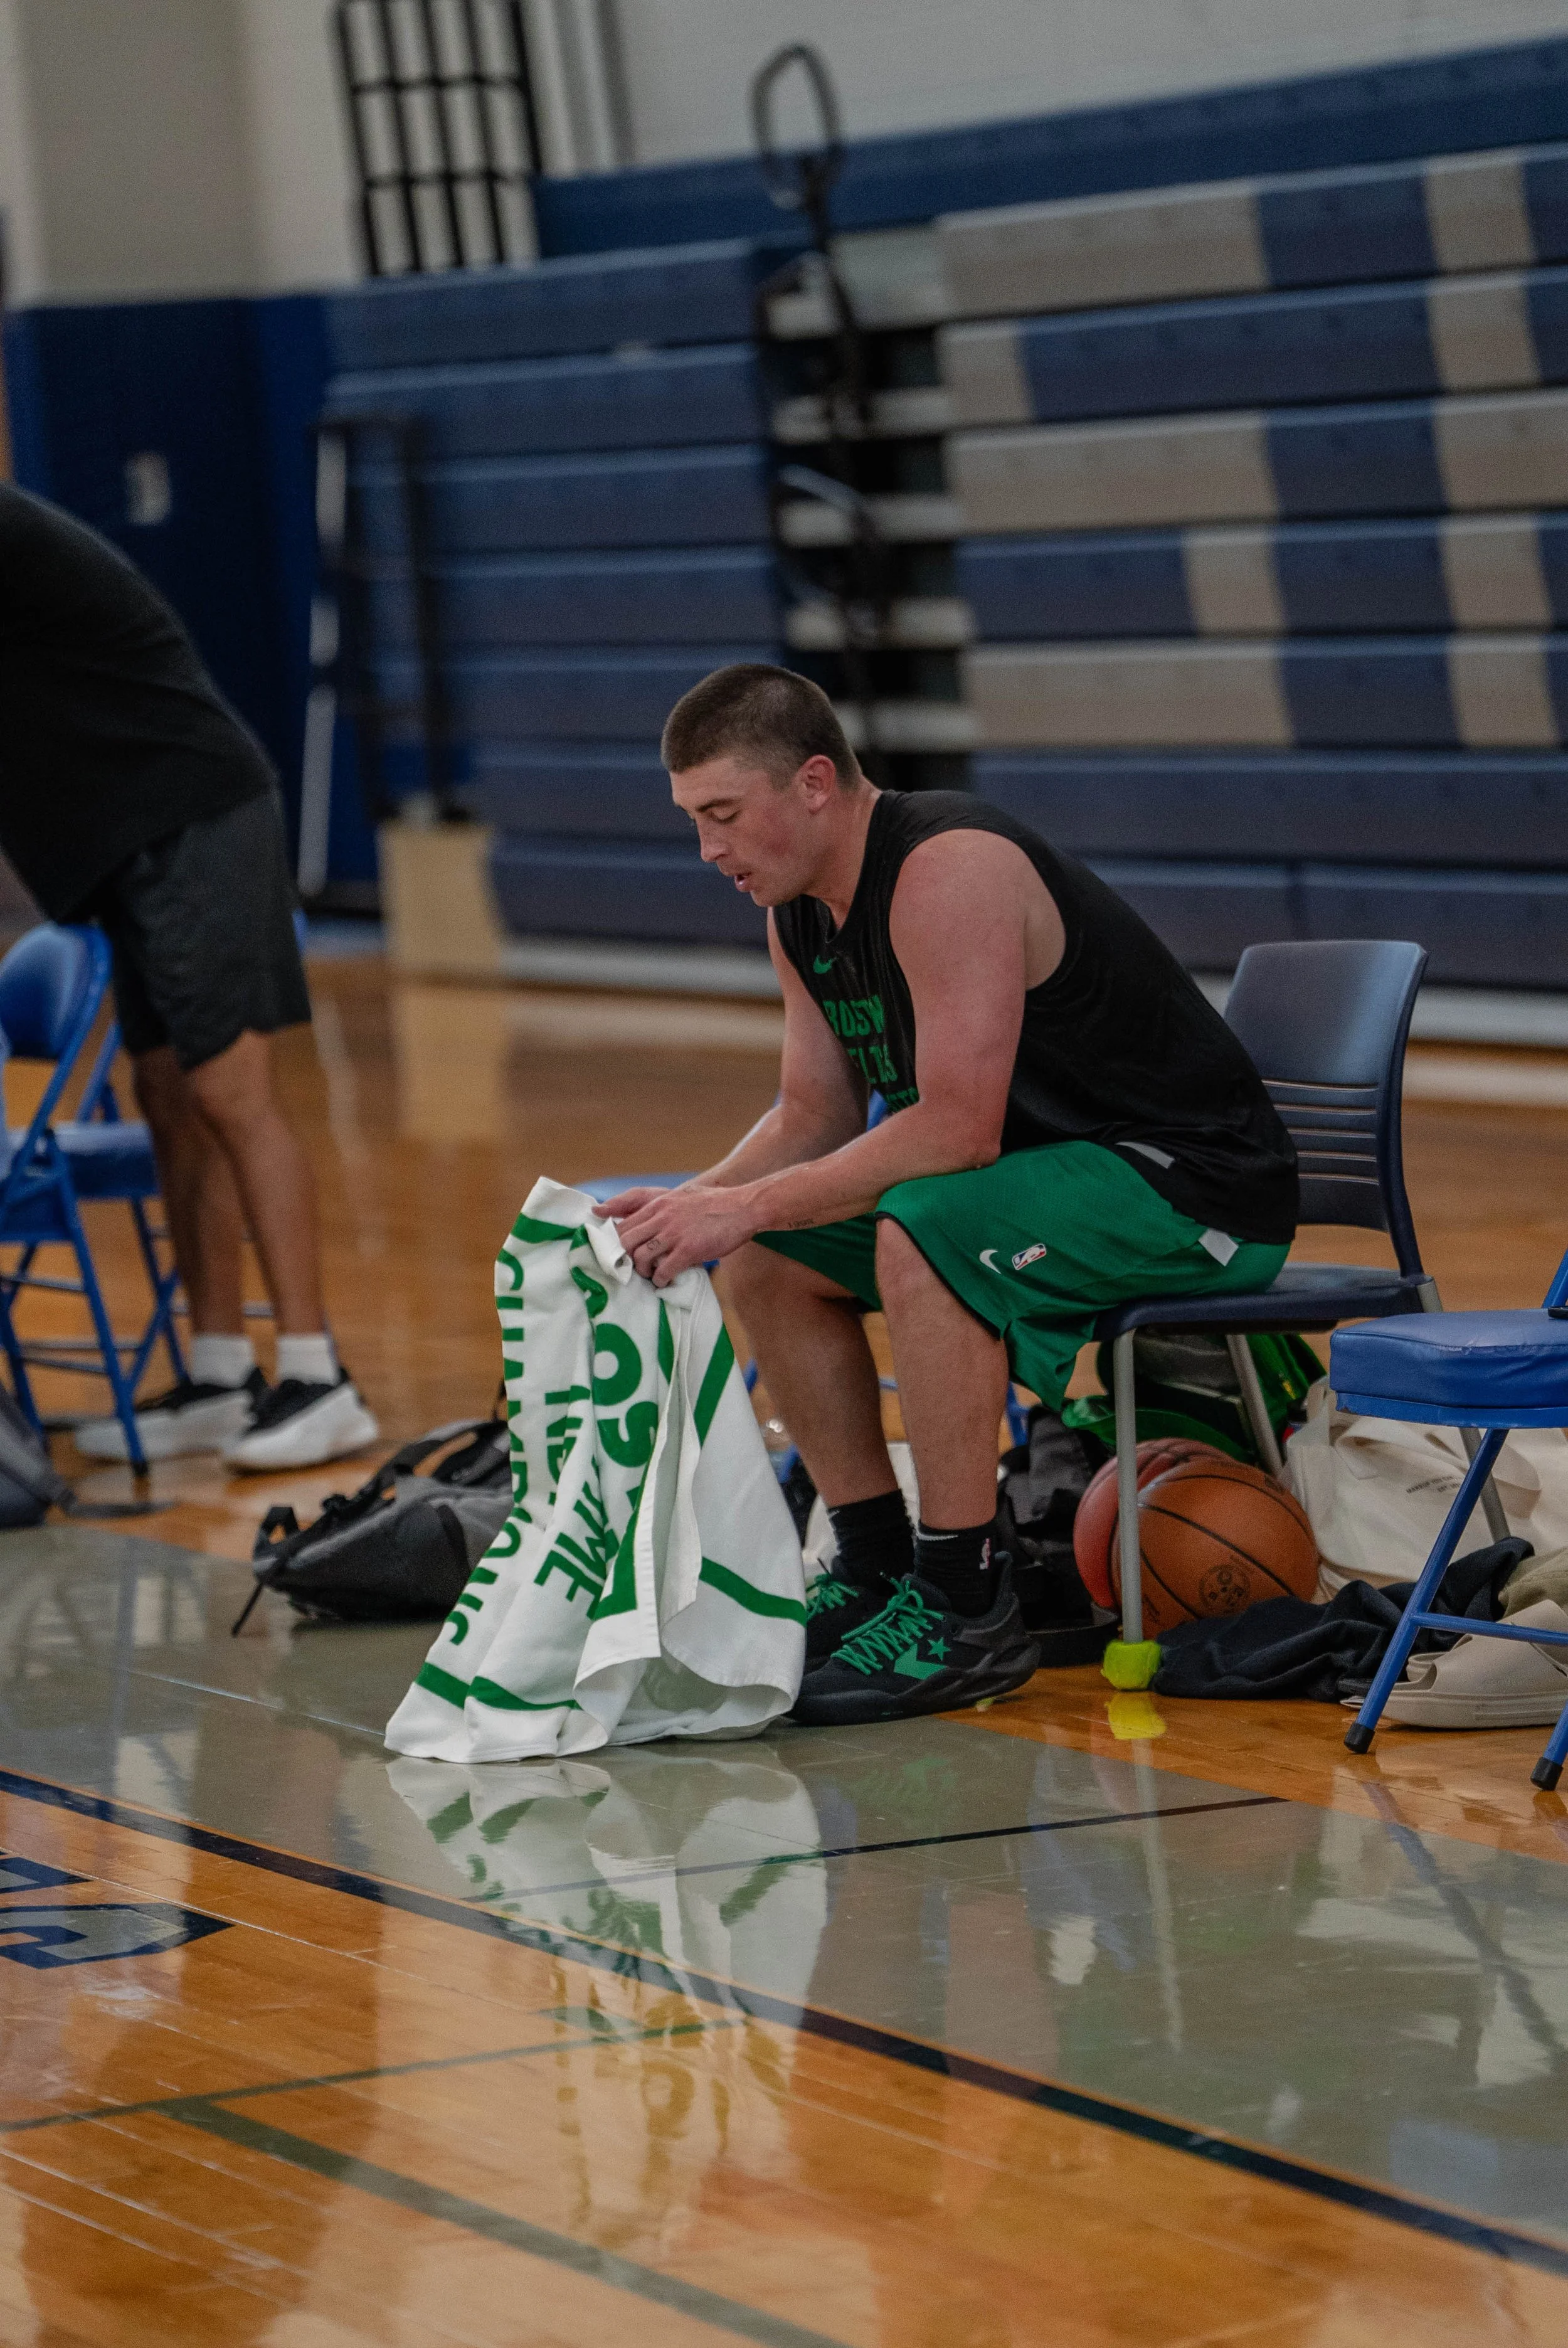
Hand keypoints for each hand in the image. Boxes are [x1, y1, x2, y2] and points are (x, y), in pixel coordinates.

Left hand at [597, 1185, 757, 1285]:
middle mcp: (662, 1217)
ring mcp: (674, 1234)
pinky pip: (663, 1270)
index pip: (624, 1224)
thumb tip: (653, 1215)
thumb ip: (665, 1205)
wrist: (744, 1206)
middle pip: (626, 1242)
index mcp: (659, 1203)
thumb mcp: (684, 1194)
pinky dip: (659, 1280)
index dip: (617, 1242)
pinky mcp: (689, 1250)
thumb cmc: (717, 1202)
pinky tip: (663, 1282)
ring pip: (640, 1257)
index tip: (620, 1254)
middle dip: (624, 1259)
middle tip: (632, 1268)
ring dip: (642, 1271)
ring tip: (650, 1275)